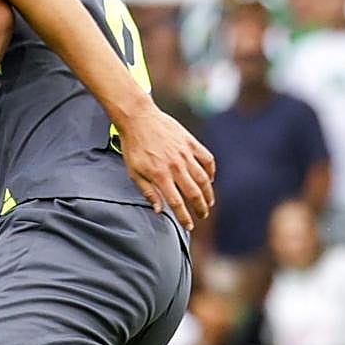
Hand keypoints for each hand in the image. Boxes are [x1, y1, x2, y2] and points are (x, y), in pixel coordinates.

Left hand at [117, 106, 215, 231]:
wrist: (138, 118)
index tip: (189, 226)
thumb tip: (158, 210)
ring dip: (208, 193)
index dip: (184, 217)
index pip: (176, 202)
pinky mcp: (191, 142)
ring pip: (203, 178)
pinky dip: (211, 171)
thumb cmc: (133, 146)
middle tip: (202, 216)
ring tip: (209, 203)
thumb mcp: (134, 171)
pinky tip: (210, 179)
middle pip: (194, 193)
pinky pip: (207, 159)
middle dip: (200, 208)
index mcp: (160, 175)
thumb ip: (148, 191)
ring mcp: (185, 153)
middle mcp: (175, 166)